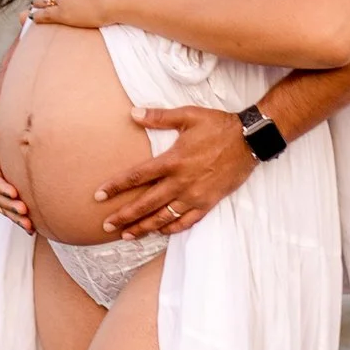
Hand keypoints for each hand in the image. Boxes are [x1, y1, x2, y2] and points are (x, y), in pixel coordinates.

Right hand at [0, 117, 32, 232]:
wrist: (7, 127)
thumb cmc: (0, 122)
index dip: (1, 186)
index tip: (14, 193)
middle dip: (10, 205)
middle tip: (25, 211)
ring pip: (4, 205)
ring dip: (15, 217)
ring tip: (29, 225)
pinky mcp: (6, 191)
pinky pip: (11, 208)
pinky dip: (19, 219)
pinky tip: (32, 229)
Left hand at [96, 104, 255, 240]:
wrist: (250, 141)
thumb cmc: (218, 126)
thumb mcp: (188, 116)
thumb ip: (159, 117)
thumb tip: (133, 114)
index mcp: (172, 160)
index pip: (137, 176)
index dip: (116, 186)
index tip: (99, 195)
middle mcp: (180, 182)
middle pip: (146, 204)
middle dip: (124, 216)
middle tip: (106, 225)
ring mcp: (194, 195)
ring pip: (163, 217)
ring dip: (143, 227)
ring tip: (126, 235)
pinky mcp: (208, 203)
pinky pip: (186, 221)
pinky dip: (171, 228)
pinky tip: (160, 232)